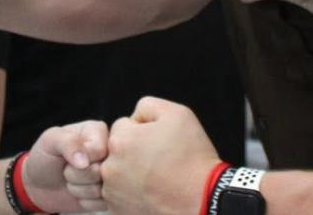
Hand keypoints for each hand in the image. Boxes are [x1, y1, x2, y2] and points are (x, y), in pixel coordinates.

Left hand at [22, 120, 109, 212]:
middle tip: (67, 169)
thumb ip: (68, 142)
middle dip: (78, 175)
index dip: (81, 158)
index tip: (68, 156)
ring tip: (71, 179)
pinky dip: (85, 202)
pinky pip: (103, 204)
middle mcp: (110, 151)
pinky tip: (78, 192)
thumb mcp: (50, 141)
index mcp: (98, 131)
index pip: (99, 150)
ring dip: (79, 189)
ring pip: (103, 190)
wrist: (39, 184)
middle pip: (103, 171)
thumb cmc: (45, 157)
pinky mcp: (110, 194)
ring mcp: (111, 174)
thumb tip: (85, 162)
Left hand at [103, 97, 222, 214]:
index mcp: (121, 140)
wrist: (202, 199)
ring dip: (130, 174)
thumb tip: (135, 116)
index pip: (122, 126)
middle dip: (133, 152)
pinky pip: (120, 196)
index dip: (142, 131)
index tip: (158, 143)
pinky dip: (132, 194)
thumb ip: (147, 106)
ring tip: (157, 178)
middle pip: (116, 151)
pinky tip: (152, 192)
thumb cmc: (192, 157)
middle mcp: (110, 166)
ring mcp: (113, 192)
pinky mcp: (118, 210)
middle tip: (159, 161)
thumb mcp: (177, 114)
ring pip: (116, 174)